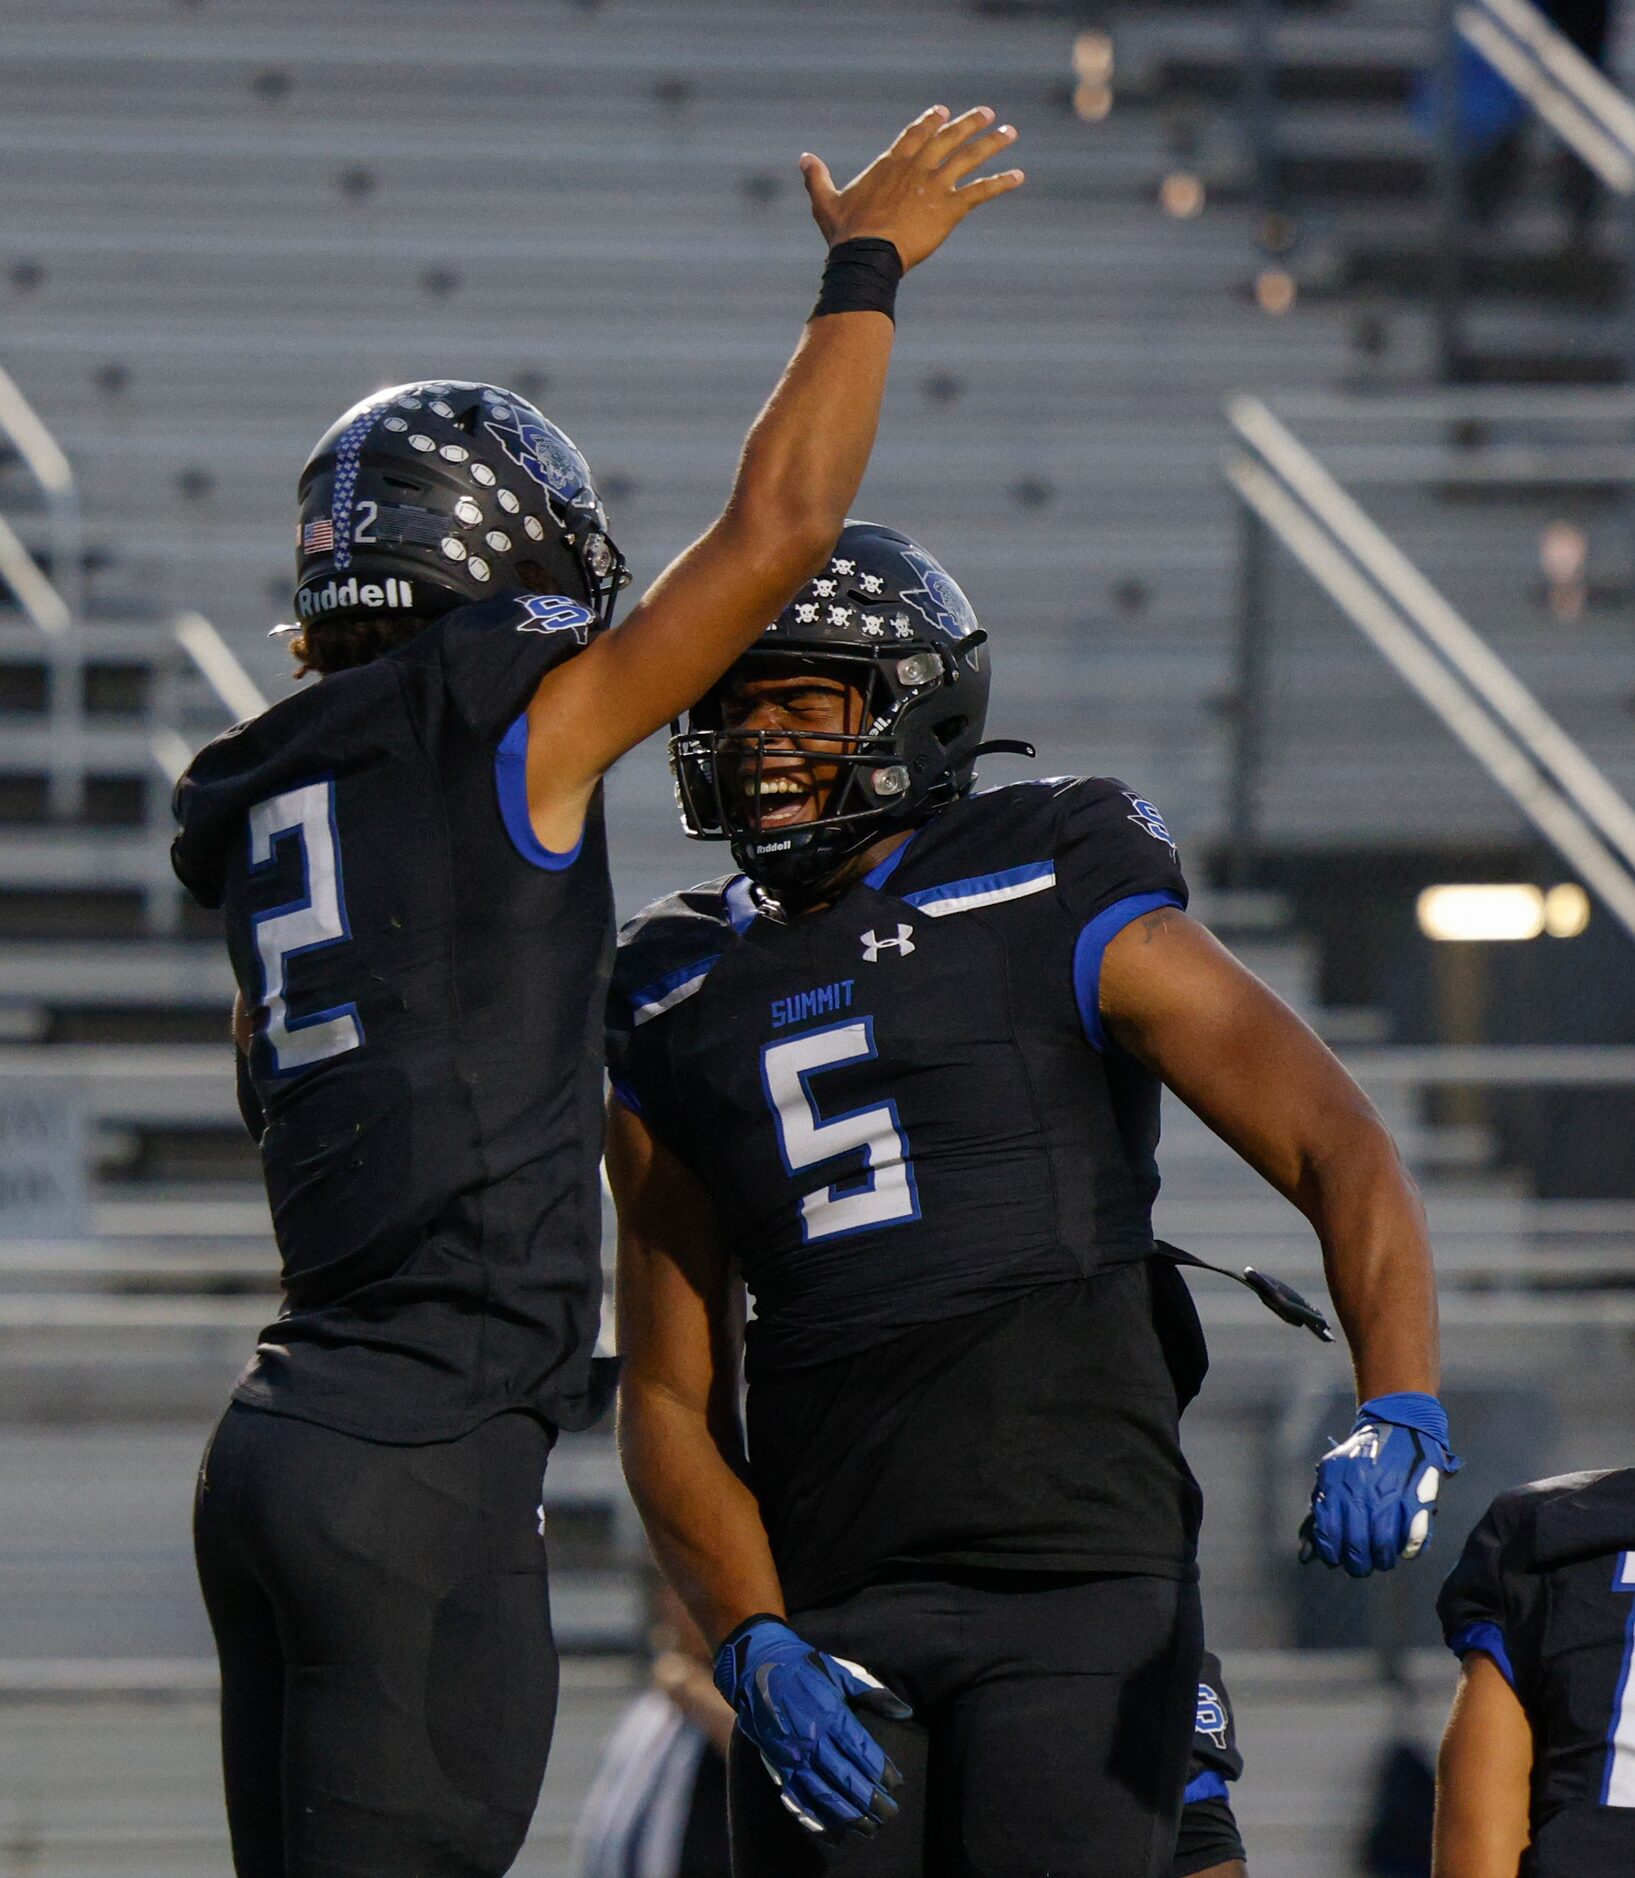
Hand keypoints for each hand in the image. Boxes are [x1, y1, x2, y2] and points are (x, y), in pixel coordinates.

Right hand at [714, 1615, 911, 1837]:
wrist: (756, 1667)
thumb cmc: (805, 1668)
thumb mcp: (841, 1671)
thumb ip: (873, 1693)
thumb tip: (906, 1712)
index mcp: (830, 1713)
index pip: (861, 1751)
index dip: (882, 1771)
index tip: (897, 1784)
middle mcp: (812, 1739)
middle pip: (846, 1778)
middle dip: (871, 1800)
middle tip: (890, 1814)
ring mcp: (793, 1756)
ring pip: (823, 1794)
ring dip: (848, 1815)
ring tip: (870, 1828)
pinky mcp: (778, 1765)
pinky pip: (798, 1799)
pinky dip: (816, 1819)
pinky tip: (834, 1832)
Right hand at [800, 105, 1023, 270]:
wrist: (867, 256)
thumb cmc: (845, 234)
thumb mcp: (826, 203)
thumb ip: (817, 178)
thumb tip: (803, 159)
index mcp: (891, 164)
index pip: (915, 134)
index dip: (930, 121)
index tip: (943, 112)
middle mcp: (917, 168)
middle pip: (948, 138)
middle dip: (968, 123)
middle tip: (987, 112)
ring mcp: (935, 186)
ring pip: (969, 157)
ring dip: (992, 143)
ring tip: (1010, 132)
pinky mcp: (950, 209)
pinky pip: (981, 191)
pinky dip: (1001, 183)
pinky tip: (1018, 176)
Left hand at [1300, 1393, 1461, 1576]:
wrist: (1399, 1426)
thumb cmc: (1359, 1458)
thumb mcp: (1331, 1476)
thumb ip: (1317, 1514)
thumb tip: (1304, 1556)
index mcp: (1336, 1485)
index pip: (1329, 1533)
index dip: (1332, 1553)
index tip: (1337, 1558)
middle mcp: (1362, 1492)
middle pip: (1356, 1546)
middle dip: (1358, 1564)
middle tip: (1361, 1565)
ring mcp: (1390, 1497)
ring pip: (1383, 1546)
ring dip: (1382, 1559)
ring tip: (1381, 1559)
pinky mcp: (1417, 1499)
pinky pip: (1414, 1538)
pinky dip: (1408, 1550)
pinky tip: (1403, 1550)